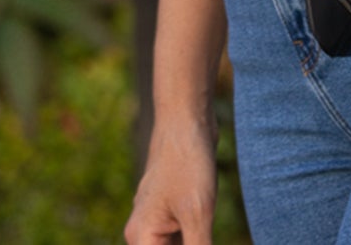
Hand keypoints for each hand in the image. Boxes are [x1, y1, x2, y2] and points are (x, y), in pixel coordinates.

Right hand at [125, 118, 217, 244]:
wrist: (188, 119)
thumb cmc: (188, 163)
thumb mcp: (198, 215)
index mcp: (141, 238)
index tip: (199, 240)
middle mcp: (144, 233)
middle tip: (205, 236)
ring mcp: (157, 222)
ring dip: (195, 244)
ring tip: (206, 226)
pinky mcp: (173, 212)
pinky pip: (183, 239)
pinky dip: (197, 242)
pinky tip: (209, 235)